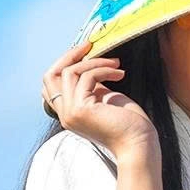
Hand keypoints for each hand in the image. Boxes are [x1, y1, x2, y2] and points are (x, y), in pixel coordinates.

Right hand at [41, 43, 155, 158]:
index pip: (50, 85)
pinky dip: (104, 69)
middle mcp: (64, 114)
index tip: (85, 52)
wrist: (139, 144)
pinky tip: (120, 73)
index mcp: (69, 113)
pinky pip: (87, 76)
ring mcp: (70, 113)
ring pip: (70, 72)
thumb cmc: (129, 125)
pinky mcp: (81, 109)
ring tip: (116, 64)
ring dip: (94, 61)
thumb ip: (91, 86)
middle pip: (50, 75)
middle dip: (69, 55)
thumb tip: (88, 66)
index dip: (64, 64)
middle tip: (90, 45)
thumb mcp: (105, 99)